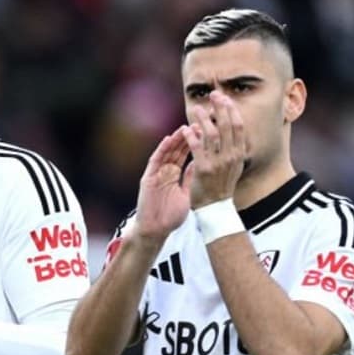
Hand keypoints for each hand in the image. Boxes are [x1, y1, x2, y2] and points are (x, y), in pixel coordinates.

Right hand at [133, 126, 192, 241]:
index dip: (194, 143)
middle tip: (198, 124)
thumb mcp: (186, 194)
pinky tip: (168, 139)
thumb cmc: (170, 217)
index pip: (184, 155)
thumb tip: (200, 163)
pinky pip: (155, 161)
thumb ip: (190, 178)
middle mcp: (164, 172)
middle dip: (187, 137)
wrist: (156, 231)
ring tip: (185, 127)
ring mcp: (156, 174)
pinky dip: (161, 150)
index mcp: (173, 176)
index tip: (205, 132)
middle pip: (176, 151)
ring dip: (175, 140)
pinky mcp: (148, 178)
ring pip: (166, 153)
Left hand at [181, 94, 245, 207]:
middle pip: (228, 126)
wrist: (214, 206)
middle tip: (214, 94)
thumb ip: (231, 146)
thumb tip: (225, 125)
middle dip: (221, 108)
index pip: (239, 127)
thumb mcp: (232, 164)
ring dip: (204, 118)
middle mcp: (231, 157)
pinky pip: (197, 147)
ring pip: (212, 134)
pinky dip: (192, 136)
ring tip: (196, 108)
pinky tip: (187, 128)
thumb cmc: (221, 183)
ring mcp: (218, 163)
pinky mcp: (203, 169)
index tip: (225, 98)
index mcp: (239, 154)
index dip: (232, 110)